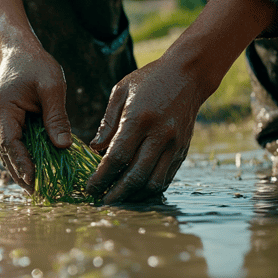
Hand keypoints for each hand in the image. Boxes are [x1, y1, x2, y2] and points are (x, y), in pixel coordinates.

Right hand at [0, 45, 71, 189]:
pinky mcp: (8, 120)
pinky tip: (35, 168)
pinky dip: (22, 157)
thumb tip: (63, 146)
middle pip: (6, 153)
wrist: (16, 48)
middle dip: (20, 173)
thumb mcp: (52, 86)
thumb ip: (56, 116)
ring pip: (8, 151)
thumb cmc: (34, 63)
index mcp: (3, 108)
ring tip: (35, 188)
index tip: (33, 180)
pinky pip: (14, 143)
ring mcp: (0, 120)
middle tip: (36, 193)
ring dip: (20, 168)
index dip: (22, 164)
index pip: (11, 143)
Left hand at [85, 53, 203, 202]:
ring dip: (134, 196)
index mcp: (140, 119)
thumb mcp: (120, 92)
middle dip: (116, 193)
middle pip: (136, 175)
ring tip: (118, 200)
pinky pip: (166, 178)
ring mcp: (174, 145)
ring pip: (154, 183)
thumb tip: (95, 149)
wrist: (187, 75)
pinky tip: (136, 192)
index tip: (90, 188)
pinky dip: (150, 189)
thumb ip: (107, 122)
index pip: (118, 157)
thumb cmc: (148, 81)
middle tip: (102, 202)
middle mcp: (160, 135)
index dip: (102, 177)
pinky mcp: (182, 151)